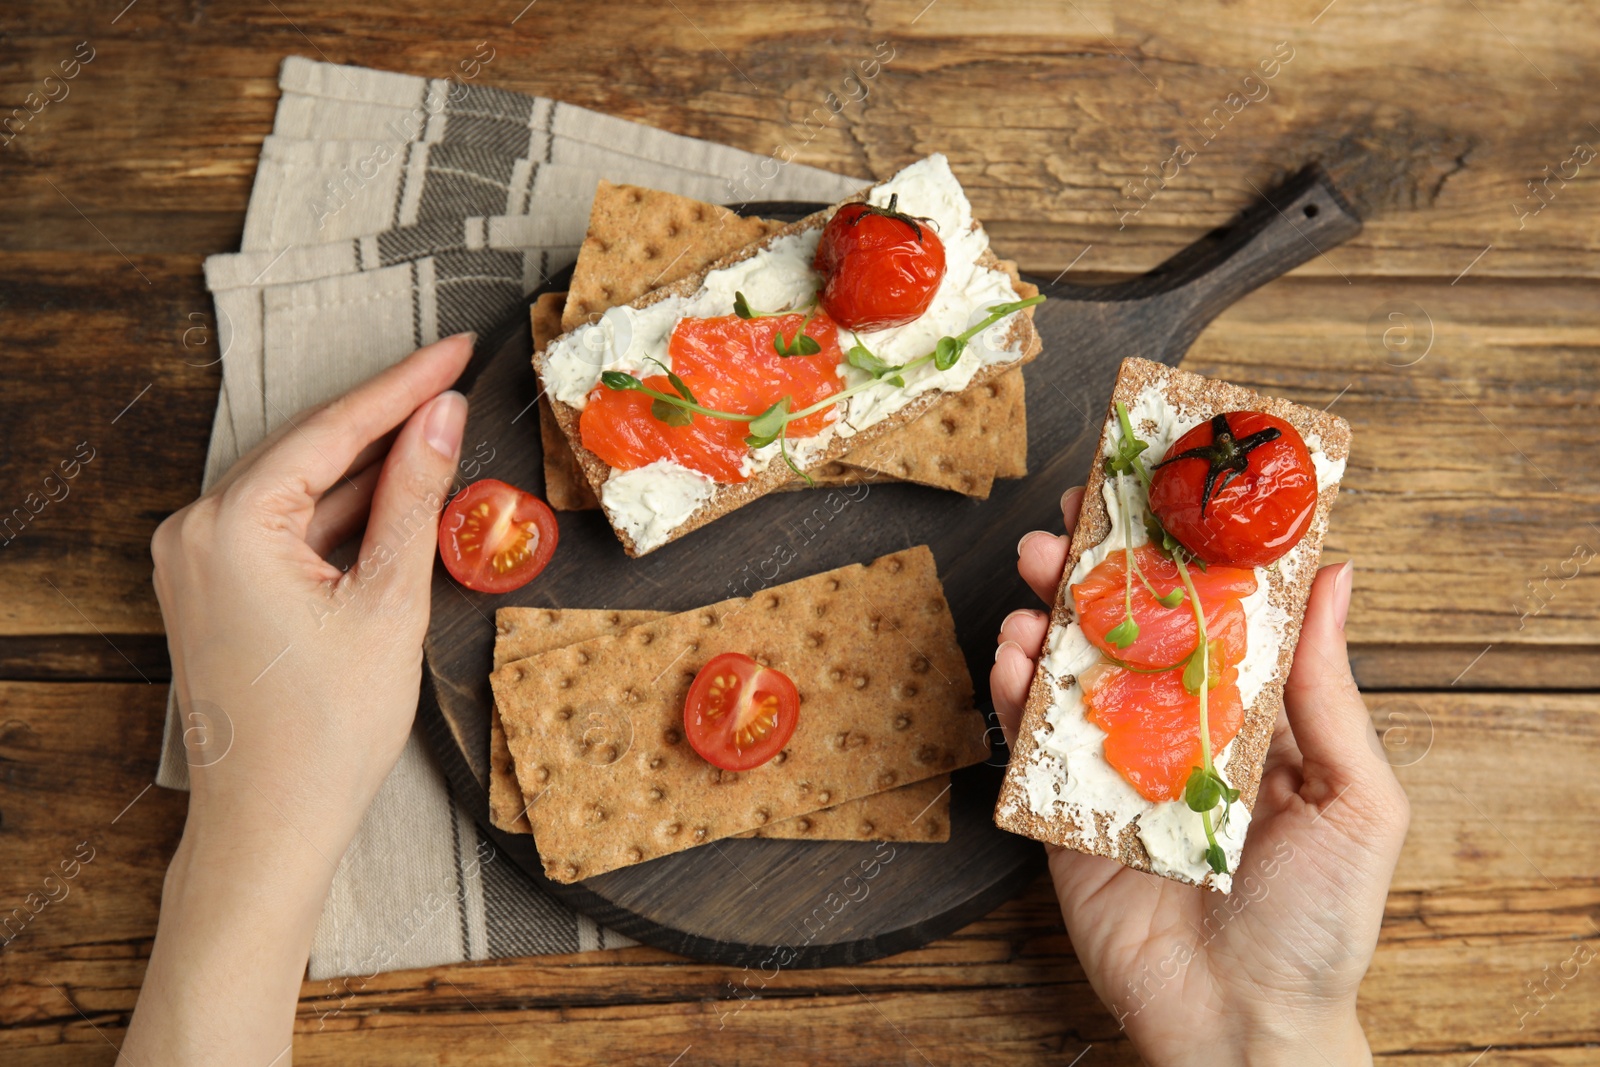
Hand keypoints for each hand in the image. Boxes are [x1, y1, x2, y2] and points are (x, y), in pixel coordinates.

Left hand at [123, 333, 473, 1063]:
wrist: (269, 826)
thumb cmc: (326, 730)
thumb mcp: (388, 601)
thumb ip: (415, 498)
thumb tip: (441, 416)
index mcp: (229, 524)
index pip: (333, 431)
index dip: (405, 385)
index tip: (458, 347)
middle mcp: (194, 530)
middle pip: (311, 452)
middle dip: (388, 419)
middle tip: (458, 375)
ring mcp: (196, 560)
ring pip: (302, 489)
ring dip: (371, 469)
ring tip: (442, 432)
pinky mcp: (213, 588)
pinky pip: (285, 528)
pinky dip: (342, 516)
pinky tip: (397, 498)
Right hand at [992, 488, 1408, 1065]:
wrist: (1241, 1027)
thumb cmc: (1320, 924)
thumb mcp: (1357, 802)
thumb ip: (1330, 694)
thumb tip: (1336, 576)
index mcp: (1249, 721)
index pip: (1210, 618)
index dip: (1181, 554)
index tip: (1156, 492)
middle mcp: (1176, 734)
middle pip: (1128, 633)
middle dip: (1096, 572)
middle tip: (1070, 522)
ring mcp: (1114, 771)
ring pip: (1071, 674)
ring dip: (1047, 614)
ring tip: (1036, 574)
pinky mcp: (1062, 814)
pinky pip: (1031, 743)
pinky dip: (1015, 693)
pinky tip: (1015, 654)